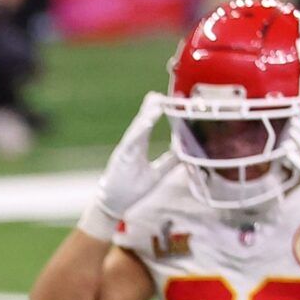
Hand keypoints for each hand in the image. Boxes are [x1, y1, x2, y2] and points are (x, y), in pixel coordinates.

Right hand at [83, 93, 174, 237]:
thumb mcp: (157, 174)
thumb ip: (169, 161)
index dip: (155, 110)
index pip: (147, 125)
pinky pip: (131, 140)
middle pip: (142, 122)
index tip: (165, 97)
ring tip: (157, 102)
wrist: (114, 205)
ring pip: (137, 129)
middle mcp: (131, 146)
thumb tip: (185, 151)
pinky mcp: (121, 157)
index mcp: (138, 148)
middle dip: (150, 107)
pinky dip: (140, 130)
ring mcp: (125, 151)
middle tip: (159, 93)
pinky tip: (148, 120)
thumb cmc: (132, 190)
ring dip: (147, 115)